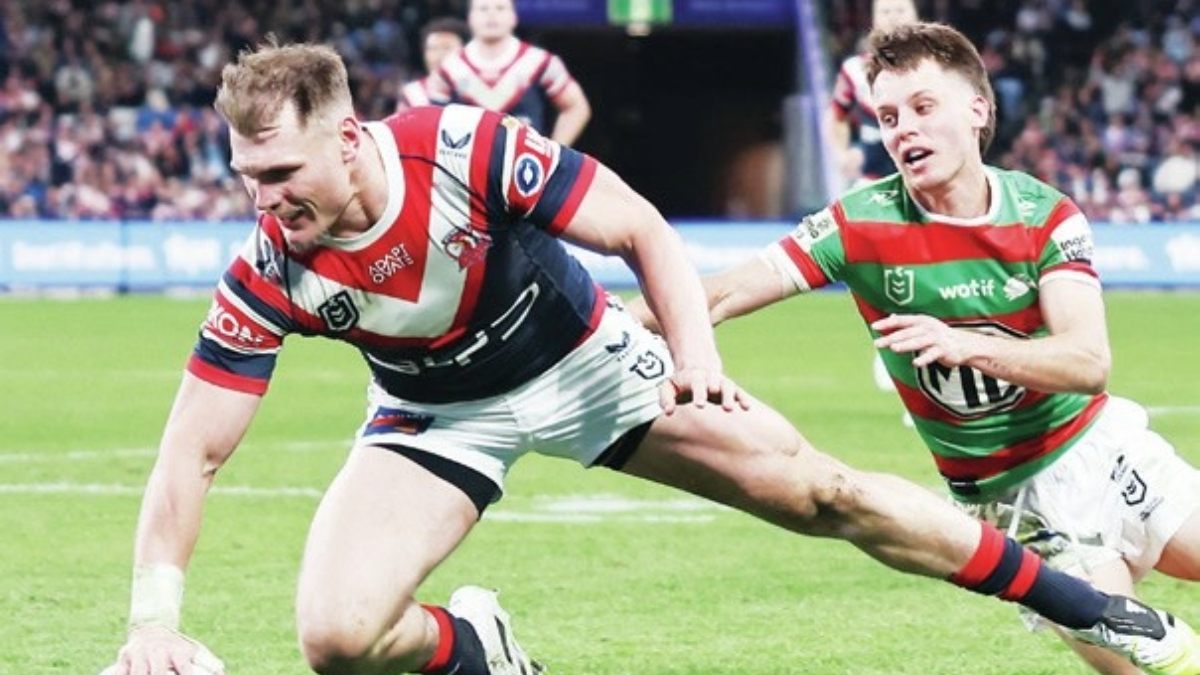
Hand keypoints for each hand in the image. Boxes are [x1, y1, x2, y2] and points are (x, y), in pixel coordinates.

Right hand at [102, 625, 224, 674]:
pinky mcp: (124, 657)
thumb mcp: (193, 650)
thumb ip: (208, 662)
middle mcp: (158, 651)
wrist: (152, 626)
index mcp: (177, 651)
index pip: (183, 668)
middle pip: (157, 672)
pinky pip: (121, 671)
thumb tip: (221, 670)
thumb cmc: (176, 646)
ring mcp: (140, 653)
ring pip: (138, 672)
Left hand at [658, 365, 750, 414]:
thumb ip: (666, 398)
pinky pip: (738, 392)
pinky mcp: (730, 389)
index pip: (698, 384)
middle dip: (719, 394)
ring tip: (731, 409)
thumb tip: (668, 412)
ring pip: (728, 387)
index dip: (700, 394)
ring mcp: (721, 383)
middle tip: (722, 406)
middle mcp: (710, 379)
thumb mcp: (668, 387)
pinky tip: (747, 407)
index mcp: (695, 377)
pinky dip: (743, 398)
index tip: (700, 405)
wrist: (697, 368)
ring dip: (731, 397)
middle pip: (716, 384)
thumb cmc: (680, 383)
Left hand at [871, 314, 979, 367]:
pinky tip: (915, 363)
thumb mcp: (924, 326)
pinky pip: (932, 354)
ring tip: (894, 348)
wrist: (964, 345)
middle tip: (878, 343)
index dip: (887, 323)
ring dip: (906, 344)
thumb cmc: (939, 335)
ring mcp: (936, 338)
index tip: (874, 327)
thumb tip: (891, 317)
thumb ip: (907, 324)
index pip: (902, 320)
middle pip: (907, 332)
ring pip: (919, 341)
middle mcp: (928, 327)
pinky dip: (924, 358)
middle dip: (892, 337)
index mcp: (921, 320)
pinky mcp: (944, 350)